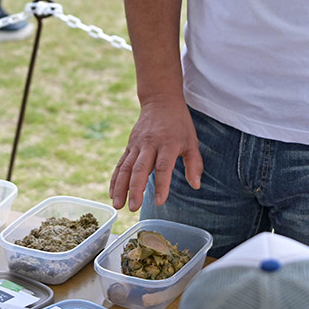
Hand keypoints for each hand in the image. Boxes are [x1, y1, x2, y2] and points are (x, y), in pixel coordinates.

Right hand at [110, 97, 201, 211]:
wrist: (160, 101)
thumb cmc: (179, 123)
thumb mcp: (191, 140)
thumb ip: (194, 164)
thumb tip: (196, 185)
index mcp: (167, 144)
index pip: (163, 167)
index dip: (161, 184)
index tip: (159, 201)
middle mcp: (149, 144)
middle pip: (140, 169)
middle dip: (135, 189)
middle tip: (133, 208)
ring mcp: (137, 145)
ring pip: (126, 167)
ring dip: (120, 187)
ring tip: (118, 205)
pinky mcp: (129, 146)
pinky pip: (120, 164)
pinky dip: (115, 179)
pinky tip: (112, 193)